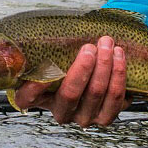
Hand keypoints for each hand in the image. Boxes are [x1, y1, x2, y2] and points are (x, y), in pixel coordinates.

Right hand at [12, 36, 127, 127]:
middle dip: (82, 68)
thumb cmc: (72, 61)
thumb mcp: (57, 57)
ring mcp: (85, 117)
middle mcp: (63, 113)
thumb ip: (50, 49)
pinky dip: (119, 74)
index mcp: (42, 99)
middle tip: (89, 47)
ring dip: (104, 66)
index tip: (43, 68)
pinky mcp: (106, 117)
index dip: (34, 87)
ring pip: (96, 94)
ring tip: (107, 45)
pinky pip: (116, 98)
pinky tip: (119, 55)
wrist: (100, 73)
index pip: (28, 98)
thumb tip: (42, 30)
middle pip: (70, 95)